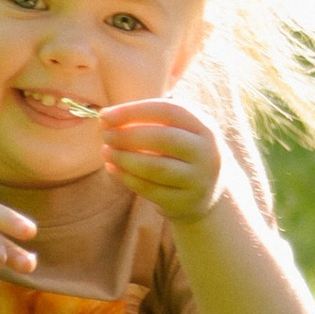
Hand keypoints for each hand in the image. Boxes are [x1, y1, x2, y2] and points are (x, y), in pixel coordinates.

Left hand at [100, 96, 224, 225]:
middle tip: (105, 135)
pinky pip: (150, 189)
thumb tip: (107, 119)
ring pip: (155, 167)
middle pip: (163, 138)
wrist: (209, 193)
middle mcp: (206, 153)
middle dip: (128, 135)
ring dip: (125, 158)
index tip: (105, 115)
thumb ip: (148, 122)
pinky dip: (126, 177)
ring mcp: (198, 180)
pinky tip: (112, 168)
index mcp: (205, 127)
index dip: (133, 111)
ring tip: (106, 151)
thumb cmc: (182, 153)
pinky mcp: (184, 202)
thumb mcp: (177, 132)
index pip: (168, 110)